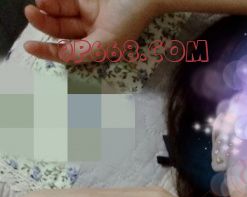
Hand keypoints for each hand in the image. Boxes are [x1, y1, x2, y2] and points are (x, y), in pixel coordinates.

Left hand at [23, 0, 157, 63]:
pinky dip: (54, 1)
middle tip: (31, 14)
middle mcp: (92, 32)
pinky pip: (66, 1)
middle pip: (61, 32)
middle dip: (44, 25)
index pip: (69, 53)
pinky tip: (46, 0)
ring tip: (36, 5)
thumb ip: (85, 51)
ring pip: (60, 15)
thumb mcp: (109, 41)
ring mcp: (89, 13)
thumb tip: (62, 55)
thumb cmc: (131, 17)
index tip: (29, 47)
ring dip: (47, 11)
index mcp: (98, 48)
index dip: (48, 52)